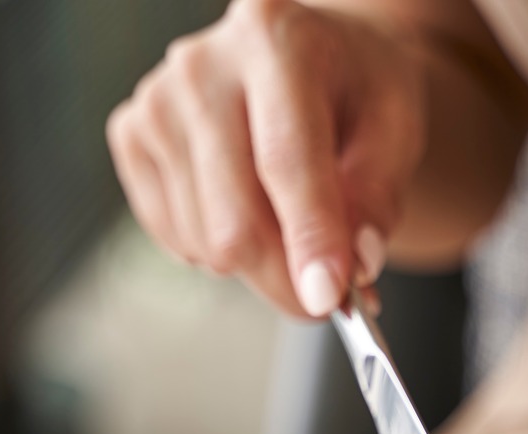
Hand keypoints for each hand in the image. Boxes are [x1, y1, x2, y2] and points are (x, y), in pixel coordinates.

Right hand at [107, 0, 425, 316]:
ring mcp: (157, 99)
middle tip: (327, 296)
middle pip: (234, 218)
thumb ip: (379, 198)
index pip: (285, 160)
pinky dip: (218, 249)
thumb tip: (354, 267)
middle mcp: (203, 64)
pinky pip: (175, 235)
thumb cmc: (355, 85)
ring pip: (205, 240)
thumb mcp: (397, 127)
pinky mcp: (131, 133)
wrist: (310, 52)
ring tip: (293, 224)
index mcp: (275, 40)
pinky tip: (249, 209)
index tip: (327, 299)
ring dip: (258, 264)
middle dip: (286, 278)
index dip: (308, 239)